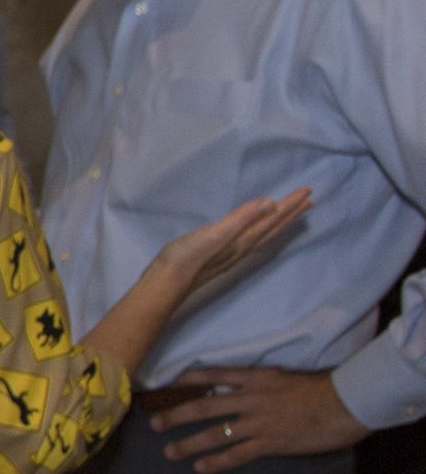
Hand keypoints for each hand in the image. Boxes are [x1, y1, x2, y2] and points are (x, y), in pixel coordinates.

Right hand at [147, 189, 311, 300]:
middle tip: (308, 199)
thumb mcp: (213, 234)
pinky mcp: (220, 254)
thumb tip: (269, 203)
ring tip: (290, 213)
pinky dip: (260, 230)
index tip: (307, 191)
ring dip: (278, 222)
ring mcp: (232, 252)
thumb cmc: (186, 257)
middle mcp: (242, 247)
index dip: (289, 204)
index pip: (271, 218)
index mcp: (243, 239)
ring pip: (263, 234)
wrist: (166, 283)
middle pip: (272, 228)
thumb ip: (240, 219)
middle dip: (290, 213)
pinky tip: (254, 229)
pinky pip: (251, 238)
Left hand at [149, 365, 369, 472]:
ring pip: (213, 434)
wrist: (345, 403)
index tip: (167, 384)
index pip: (213, 375)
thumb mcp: (285, 377)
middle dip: (175, 415)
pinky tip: (200, 468)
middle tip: (154, 424)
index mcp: (255, 378)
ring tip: (169, 452)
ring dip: (188, 443)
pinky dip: (216, 461)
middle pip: (203, 406)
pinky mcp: (269, 442)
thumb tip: (240, 389)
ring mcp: (257, 422)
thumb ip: (261, 383)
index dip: (188, 380)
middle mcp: (250, 398)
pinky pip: (236, 454)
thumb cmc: (321, 388)